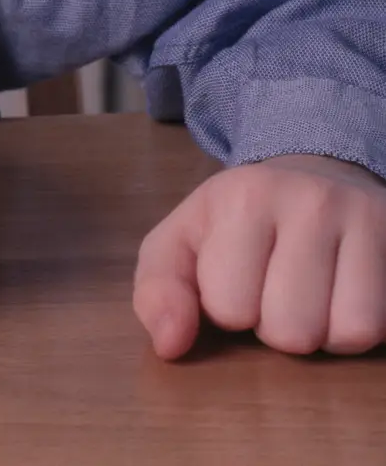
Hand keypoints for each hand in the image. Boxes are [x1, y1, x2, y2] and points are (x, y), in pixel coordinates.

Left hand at [134, 153, 385, 358]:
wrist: (315, 176)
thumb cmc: (241, 221)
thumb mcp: (184, 240)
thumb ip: (159, 289)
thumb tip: (169, 346)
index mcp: (241, 196)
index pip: (227, 306)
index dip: (227, 307)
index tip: (236, 274)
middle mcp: (307, 200)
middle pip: (289, 330)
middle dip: (275, 324)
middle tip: (275, 286)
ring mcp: (363, 219)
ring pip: (344, 335)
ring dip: (322, 332)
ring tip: (309, 294)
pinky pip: (379, 330)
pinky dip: (357, 330)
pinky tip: (342, 297)